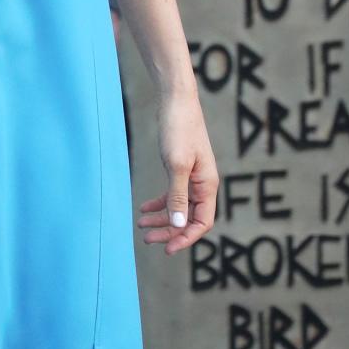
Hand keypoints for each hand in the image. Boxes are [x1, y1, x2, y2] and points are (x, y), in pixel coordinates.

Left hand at [138, 88, 218, 255]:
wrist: (176, 99)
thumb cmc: (179, 129)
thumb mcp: (176, 165)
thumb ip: (178, 196)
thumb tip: (180, 226)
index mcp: (207, 185)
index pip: (202, 223)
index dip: (185, 238)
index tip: (166, 249)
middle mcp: (203, 183)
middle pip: (189, 218)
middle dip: (169, 230)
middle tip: (146, 238)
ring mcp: (192, 175)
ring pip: (179, 207)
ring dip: (162, 218)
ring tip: (141, 224)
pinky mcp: (181, 167)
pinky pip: (173, 193)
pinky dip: (160, 202)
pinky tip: (144, 207)